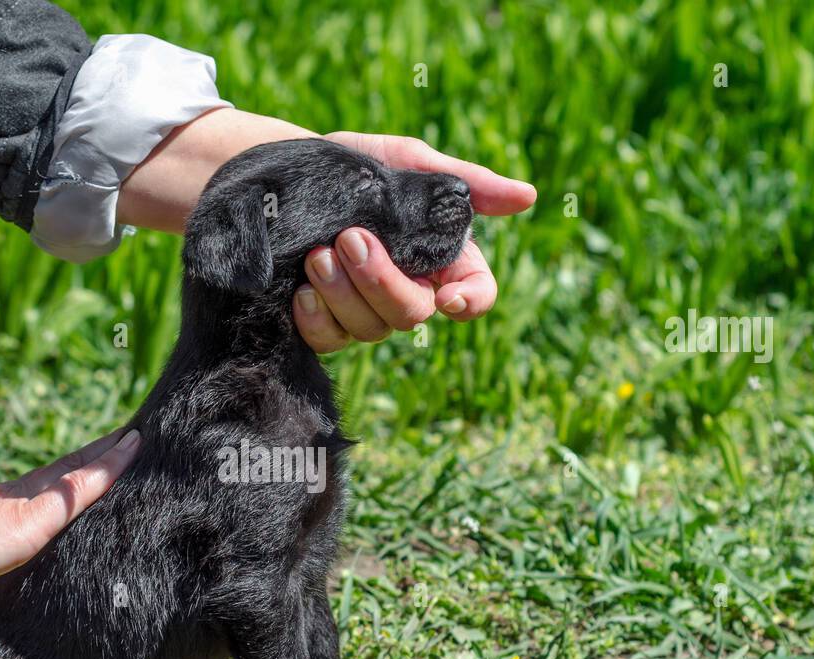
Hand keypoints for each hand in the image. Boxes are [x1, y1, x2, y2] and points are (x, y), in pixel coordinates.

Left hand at [293, 132, 535, 352]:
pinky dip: (316, 319)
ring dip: (341, 294)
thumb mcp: (407, 162)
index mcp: (439, 256)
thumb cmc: (354, 165)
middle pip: (413, 315)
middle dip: (381, 281)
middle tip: (349, 238)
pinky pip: (330, 341)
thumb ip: (462, 182)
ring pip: (370, 330)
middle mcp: (407, 289)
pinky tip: (301, 292)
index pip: (474, 293)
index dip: (469, 301)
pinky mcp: (325, 323)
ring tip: (317, 255)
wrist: (285, 175)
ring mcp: (365, 311)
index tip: (446, 295)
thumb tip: (528, 197)